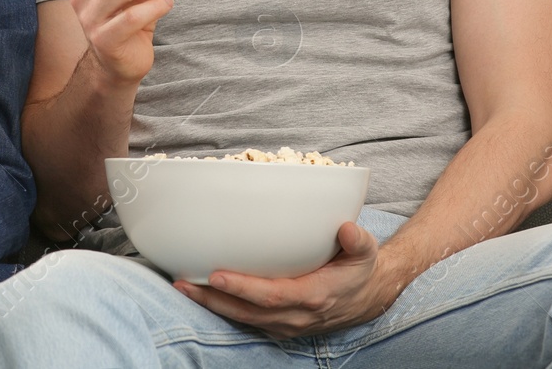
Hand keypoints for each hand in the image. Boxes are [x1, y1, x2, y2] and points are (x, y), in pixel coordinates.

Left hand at [174, 221, 388, 338]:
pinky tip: (202, 294)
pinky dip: (224, 309)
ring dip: (212, 305)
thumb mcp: (366, 251)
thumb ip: (357, 239)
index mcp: (313, 295)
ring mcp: (288, 324)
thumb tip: (344, 227)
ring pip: (244, 318)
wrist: (368, 298)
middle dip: (213, 299)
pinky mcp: (281, 324)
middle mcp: (297, 315)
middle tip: (183, 283)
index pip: (272, 295)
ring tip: (183, 287)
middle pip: (248, 311)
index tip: (216, 275)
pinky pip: (248, 319)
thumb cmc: (359, 269)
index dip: (243, 288)